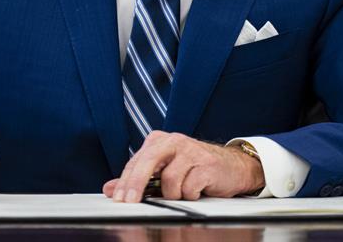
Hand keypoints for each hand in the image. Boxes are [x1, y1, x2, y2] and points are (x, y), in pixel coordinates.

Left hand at [102, 131, 262, 202]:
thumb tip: (109, 188)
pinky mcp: (206, 164)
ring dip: (174, 195)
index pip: (136, 161)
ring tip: (183, 192)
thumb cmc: (195, 168)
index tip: (117, 198)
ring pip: (169, 181)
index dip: (125, 181)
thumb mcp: (164, 171)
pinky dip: (189, 195)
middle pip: (148, 161)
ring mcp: (191, 151)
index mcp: (160, 141)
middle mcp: (174, 141)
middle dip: (136, 184)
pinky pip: (188, 188)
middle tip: (129, 202)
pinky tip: (196, 190)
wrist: (233, 166)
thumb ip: (137, 178)